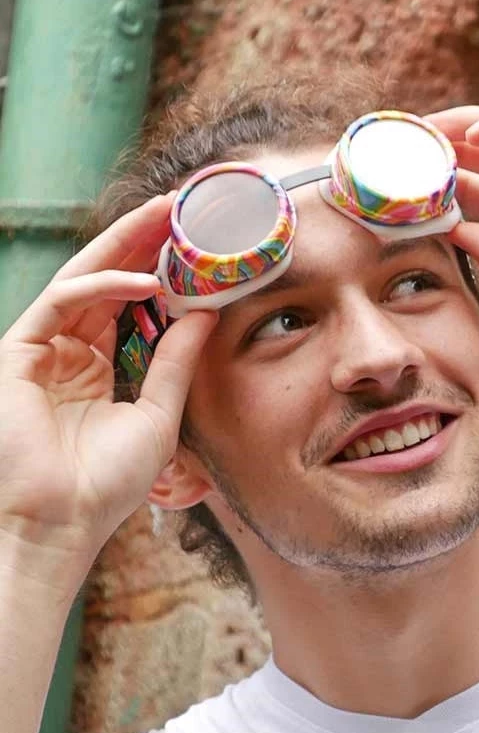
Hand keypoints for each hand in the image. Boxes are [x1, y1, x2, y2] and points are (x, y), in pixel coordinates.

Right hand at [0, 196, 216, 582]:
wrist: (61, 523)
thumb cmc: (108, 482)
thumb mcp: (158, 414)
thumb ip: (176, 363)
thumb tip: (206, 314)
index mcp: (99, 369)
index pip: (129, 307)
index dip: (159, 272)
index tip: (193, 247)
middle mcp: (69, 353)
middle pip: (108, 283)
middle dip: (141, 243)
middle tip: (177, 209)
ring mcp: (41, 350)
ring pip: (83, 280)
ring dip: (124, 248)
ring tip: (166, 219)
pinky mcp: (16, 352)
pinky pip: (60, 302)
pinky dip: (102, 287)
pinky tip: (145, 281)